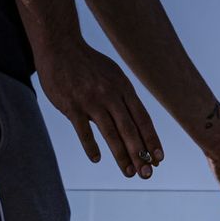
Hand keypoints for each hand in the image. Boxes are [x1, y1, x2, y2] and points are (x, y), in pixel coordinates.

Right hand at [34, 40, 162, 178]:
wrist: (60, 46)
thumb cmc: (89, 65)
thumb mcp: (113, 76)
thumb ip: (124, 99)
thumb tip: (135, 124)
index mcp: (124, 89)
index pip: (143, 119)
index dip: (151, 140)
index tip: (159, 159)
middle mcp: (111, 96)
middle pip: (130, 130)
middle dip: (140, 154)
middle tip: (147, 174)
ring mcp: (91, 101)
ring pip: (110, 133)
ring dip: (121, 156)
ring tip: (129, 173)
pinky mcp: (71, 106)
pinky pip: (83, 130)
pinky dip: (91, 146)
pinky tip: (97, 159)